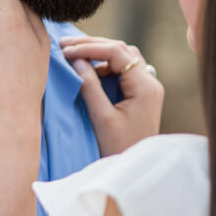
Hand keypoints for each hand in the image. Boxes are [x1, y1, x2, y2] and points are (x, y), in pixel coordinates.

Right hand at [59, 36, 163, 155]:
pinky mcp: (142, 95)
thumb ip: (89, 86)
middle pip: (122, 50)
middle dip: (93, 46)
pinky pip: (124, 70)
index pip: (117, 52)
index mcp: (145, 87)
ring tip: (74, 54)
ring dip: (100, 54)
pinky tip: (88, 70)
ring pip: (123, 58)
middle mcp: (150, 83)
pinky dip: (105, 66)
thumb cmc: (118, 149)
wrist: (135, 170)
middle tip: (65, 45)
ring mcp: (148, 88)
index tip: (66, 51)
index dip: (90, 48)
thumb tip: (76, 60)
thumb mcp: (101, 118)